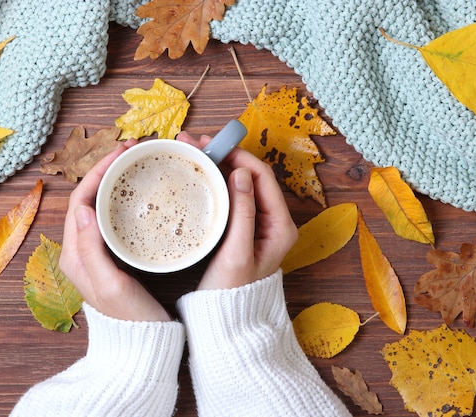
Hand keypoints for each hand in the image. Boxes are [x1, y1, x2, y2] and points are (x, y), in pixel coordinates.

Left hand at [59, 140, 171, 321]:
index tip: (120, 154)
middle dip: (107, 171)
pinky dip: (126, 200)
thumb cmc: (129, 319)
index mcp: (74, 254)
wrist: (141, 346)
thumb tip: (83, 208)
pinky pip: (115, 219)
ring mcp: (97, 253)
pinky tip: (142, 193)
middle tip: (131, 151)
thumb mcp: (110, 284)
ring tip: (137, 164)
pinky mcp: (114, 256)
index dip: (97, 173)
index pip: (80, 200)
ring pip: (103, 206)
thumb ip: (92, 248)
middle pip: (89, 199)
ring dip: (116, 182)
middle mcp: (82, 250)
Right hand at [176, 131, 297, 289]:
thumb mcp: (237, 253)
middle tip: (197, 144)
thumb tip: (241, 172)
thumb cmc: (232, 293)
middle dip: (226, 157)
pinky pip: (232, 199)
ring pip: (240, 186)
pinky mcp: (242, 230)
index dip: (240, 156)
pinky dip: (215, 184)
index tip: (214, 146)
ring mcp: (258, 225)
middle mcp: (273, 222)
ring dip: (219, 168)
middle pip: (252, 178)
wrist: (227, 322)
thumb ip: (243, 212)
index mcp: (280, 226)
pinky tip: (198, 176)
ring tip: (194, 154)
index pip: (263, 178)